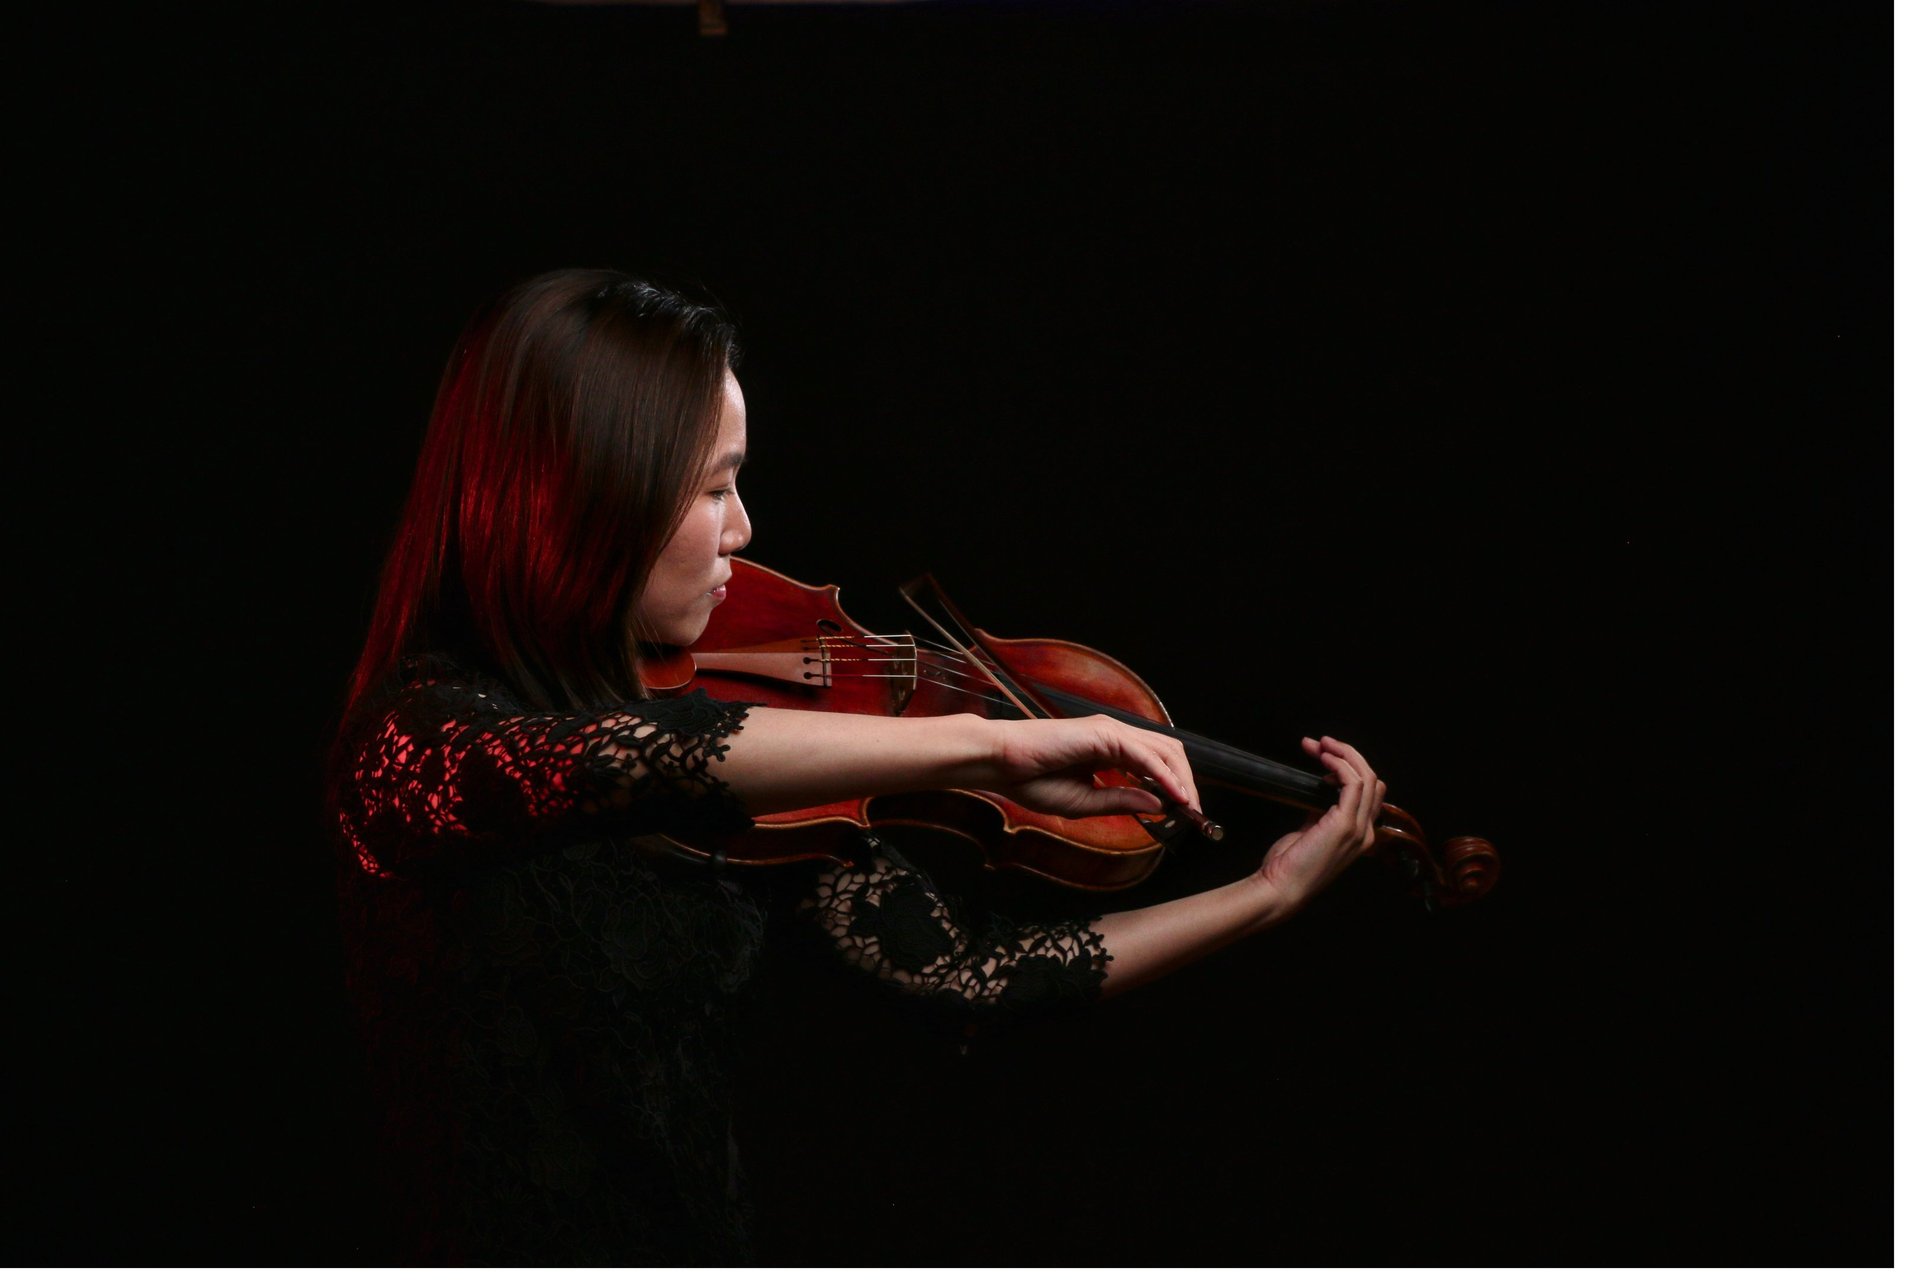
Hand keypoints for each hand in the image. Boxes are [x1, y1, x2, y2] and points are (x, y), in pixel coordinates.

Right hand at [983, 715, 1200, 821]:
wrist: (1001, 764)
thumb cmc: (1031, 780)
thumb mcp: (1084, 802)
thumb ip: (1121, 801)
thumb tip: (1158, 804)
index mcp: (1110, 750)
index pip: (1156, 763)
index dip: (1176, 785)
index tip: (1185, 813)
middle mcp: (1115, 736)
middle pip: (1168, 752)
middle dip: (1187, 782)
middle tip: (1194, 813)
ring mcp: (1110, 731)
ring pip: (1162, 751)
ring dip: (1181, 779)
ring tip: (1189, 808)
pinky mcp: (1103, 734)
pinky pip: (1143, 755)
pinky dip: (1162, 775)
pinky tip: (1173, 795)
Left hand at [1255, 736, 1384, 914]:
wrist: (1280, 888)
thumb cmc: (1289, 864)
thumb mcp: (1309, 833)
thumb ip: (1320, 814)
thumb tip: (1320, 791)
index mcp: (1359, 835)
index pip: (1370, 793)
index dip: (1349, 770)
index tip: (1321, 759)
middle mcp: (1365, 832)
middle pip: (1373, 780)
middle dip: (1347, 755)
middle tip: (1320, 743)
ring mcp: (1358, 829)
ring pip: (1367, 777)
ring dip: (1343, 754)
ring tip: (1320, 744)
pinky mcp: (1345, 824)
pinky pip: (1353, 783)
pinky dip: (1340, 764)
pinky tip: (1324, 758)